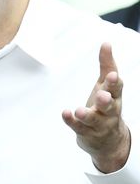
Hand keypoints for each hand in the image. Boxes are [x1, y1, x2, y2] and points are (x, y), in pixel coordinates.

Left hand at [62, 43, 130, 172]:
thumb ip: (107, 65)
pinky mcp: (86, 133)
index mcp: (115, 97)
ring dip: (87, 115)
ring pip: (94, 120)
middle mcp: (109, 111)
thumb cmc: (107, 106)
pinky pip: (78, 128)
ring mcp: (98, 124)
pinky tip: (66, 113)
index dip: (115, 82)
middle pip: (110, 106)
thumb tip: (106, 43)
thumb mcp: (107, 85)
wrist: (109, 141)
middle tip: (102, 95)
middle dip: (107, 100)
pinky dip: (72, 121)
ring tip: (78, 110)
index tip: (113, 74)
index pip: (117, 89)